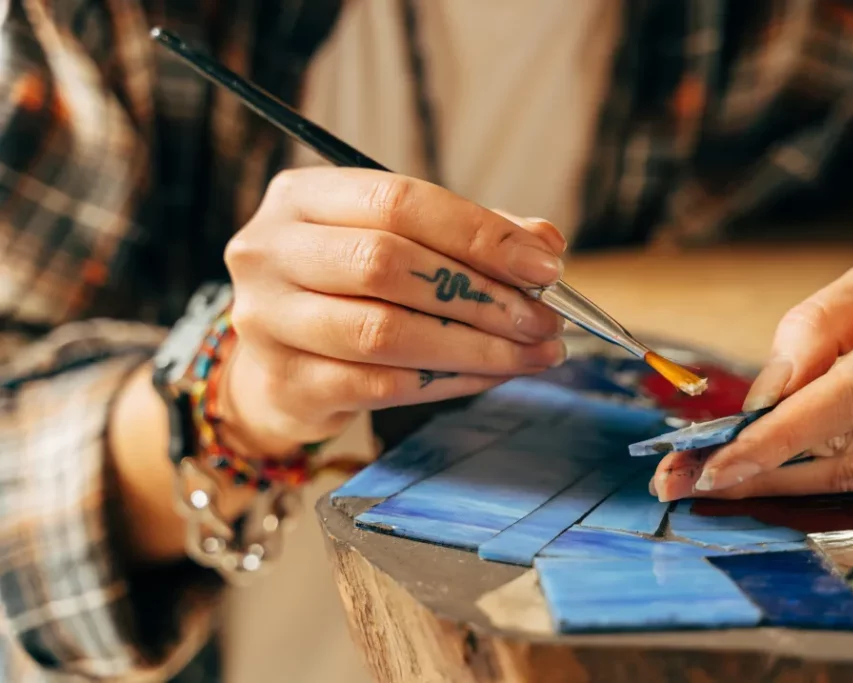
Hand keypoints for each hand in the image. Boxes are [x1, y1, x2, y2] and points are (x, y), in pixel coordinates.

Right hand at [221, 168, 566, 455]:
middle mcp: (270, 252)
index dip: (478, 233)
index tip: (545, 265)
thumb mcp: (398, 242)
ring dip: (476, 346)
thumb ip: (469, 235)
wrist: (278, 365)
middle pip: (388, 264)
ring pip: (386, 333)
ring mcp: (268, 321)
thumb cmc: (348, 290)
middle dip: (482, 294)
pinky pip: (384, 385)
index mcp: (302, 197)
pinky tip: (492, 376)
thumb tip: (545, 244)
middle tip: (544, 320)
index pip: (398, 200)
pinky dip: (451, 382)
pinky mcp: (287, 384)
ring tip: (533, 353)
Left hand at [653, 197, 852, 499]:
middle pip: (851, 452)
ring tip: (709, 481)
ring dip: (784, 484)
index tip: (711, 464)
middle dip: (758, 471)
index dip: (776, 439)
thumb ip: (818, 331)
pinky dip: (831, 477)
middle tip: (677, 480)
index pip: (852, 400)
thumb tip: (762, 401)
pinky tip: (777, 473)